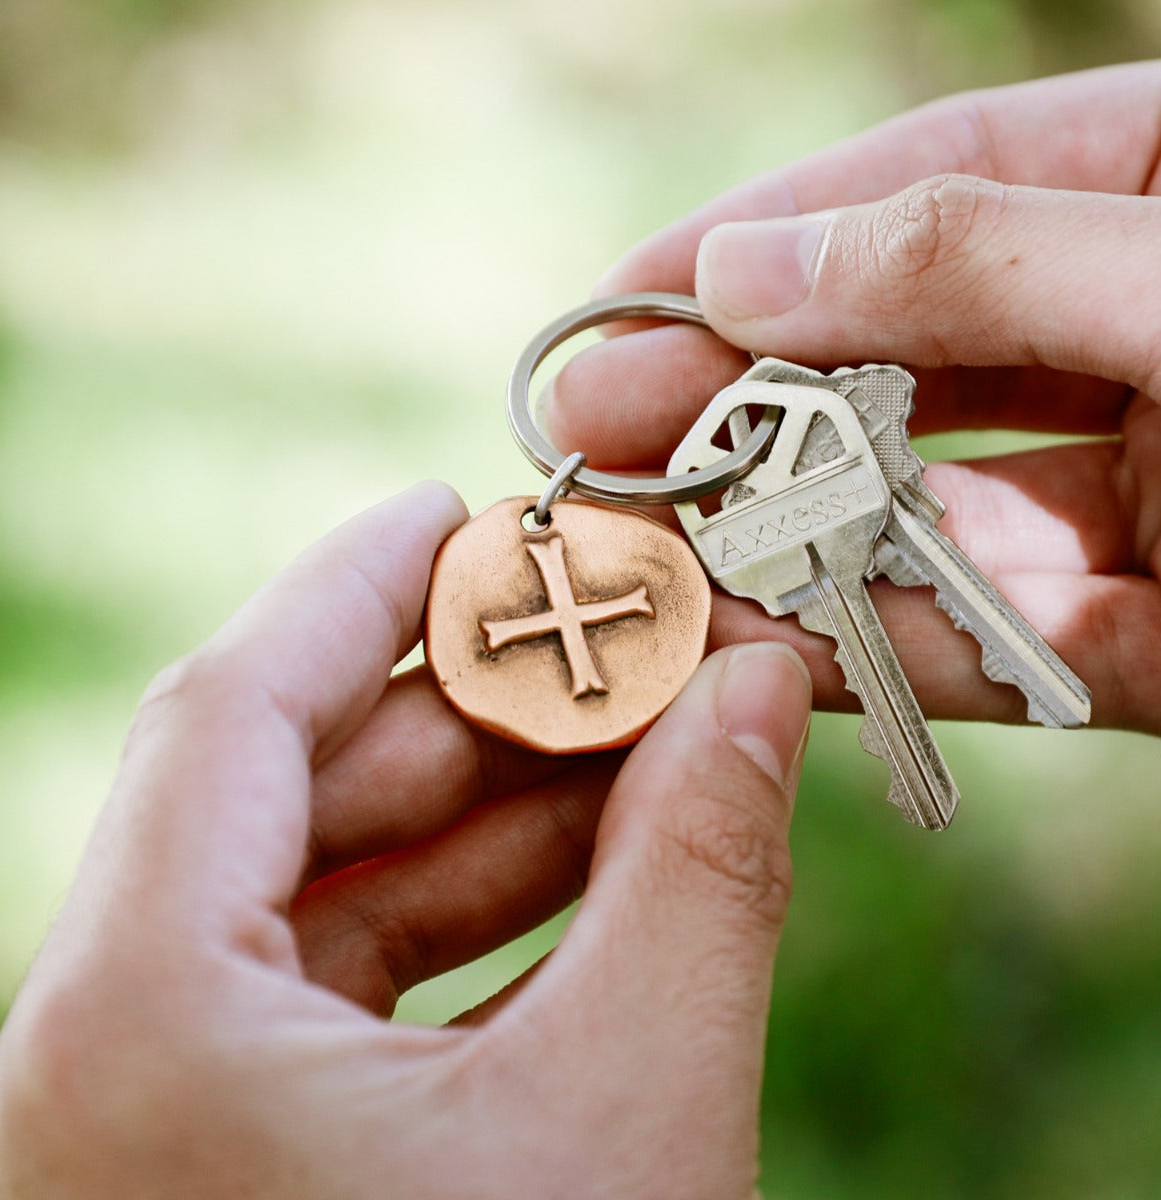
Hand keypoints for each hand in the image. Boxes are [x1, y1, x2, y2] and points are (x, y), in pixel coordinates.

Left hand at [0, 482, 810, 1199]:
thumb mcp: (634, 1121)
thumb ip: (701, 877)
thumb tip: (761, 692)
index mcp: (134, 1029)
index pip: (235, 707)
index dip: (355, 585)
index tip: (457, 513)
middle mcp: (102, 1058)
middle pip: (297, 790)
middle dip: (476, 705)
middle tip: (618, 633)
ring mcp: (158, 1114)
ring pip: (328, 885)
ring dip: (493, 806)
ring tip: (640, 732)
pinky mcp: (227, 1160)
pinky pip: (344, 978)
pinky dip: (470, 909)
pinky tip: (594, 852)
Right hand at [547, 61, 1160, 732]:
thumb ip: (976, 257)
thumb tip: (746, 264)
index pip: (935, 184)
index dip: (765, 234)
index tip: (620, 296)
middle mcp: (1142, 336)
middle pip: (904, 362)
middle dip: (738, 402)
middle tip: (588, 436)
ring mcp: (1153, 495)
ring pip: (929, 520)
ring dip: (779, 547)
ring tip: (638, 558)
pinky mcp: (1155, 641)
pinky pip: (996, 644)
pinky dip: (875, 651)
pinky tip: (750, 646)